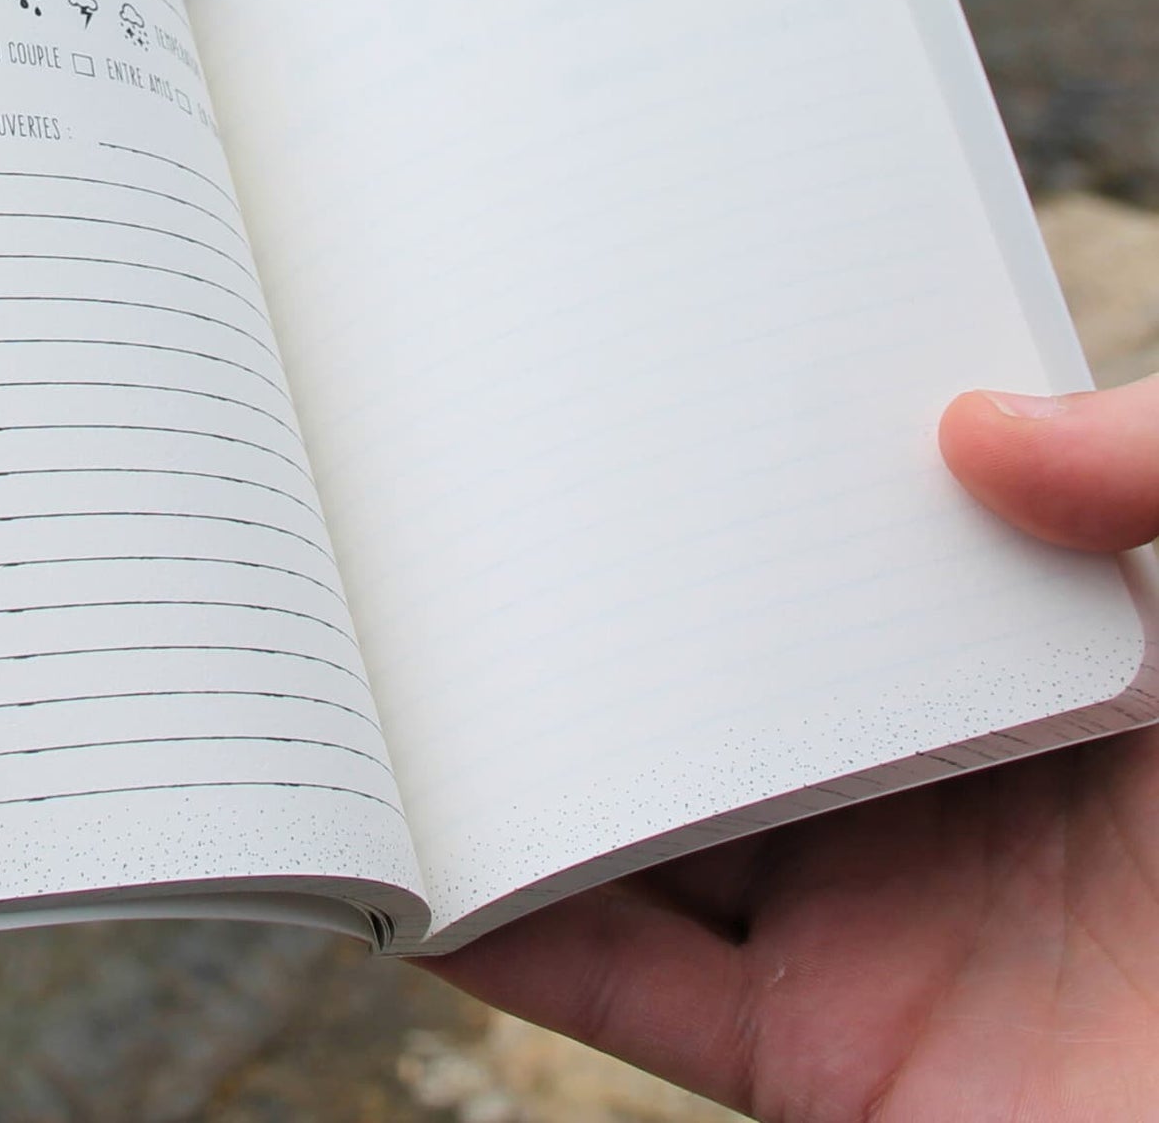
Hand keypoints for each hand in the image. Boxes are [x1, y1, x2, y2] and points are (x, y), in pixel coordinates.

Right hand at [432, 375, 1158, 1121]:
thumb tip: (975, 427)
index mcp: (1023, 670)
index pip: (846, 546)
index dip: (736, 468)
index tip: (617, 377)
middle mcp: (926, 786)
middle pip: (711, 676)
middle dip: (591, 601)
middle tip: (456, 502)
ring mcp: (862, 920)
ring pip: (641, 817)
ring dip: (523, 759)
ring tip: (406, 662)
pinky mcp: (819, 1054)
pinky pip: (625, 982)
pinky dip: (516, 933)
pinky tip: (428, 862)